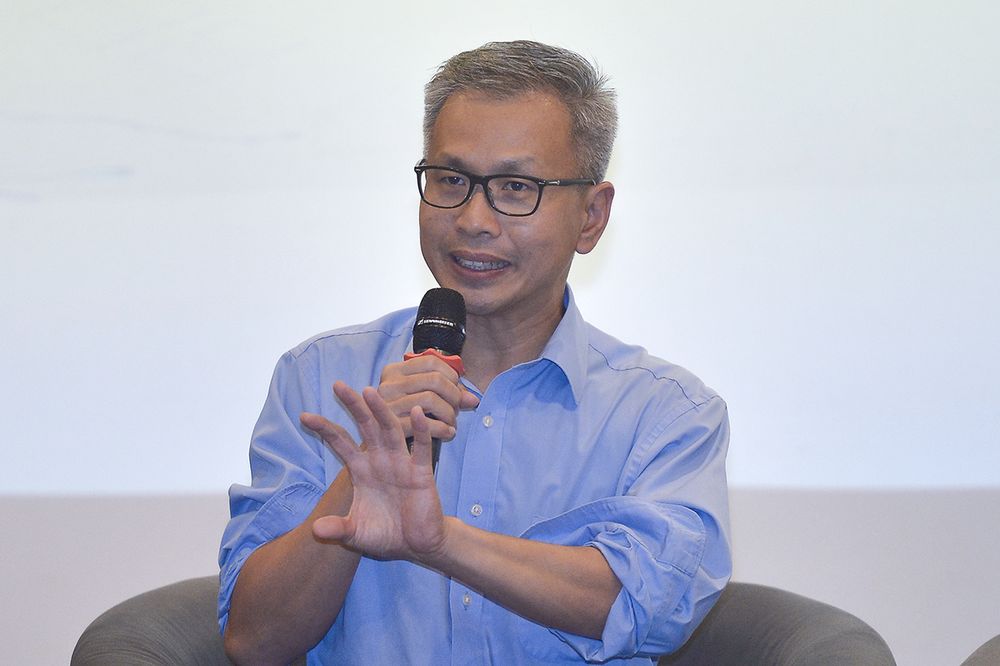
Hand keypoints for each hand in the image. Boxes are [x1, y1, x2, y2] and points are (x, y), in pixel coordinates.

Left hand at [300, 381, 448, 561]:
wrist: (416, 545)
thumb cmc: (386, 534)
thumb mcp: (356, 534)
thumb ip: (338, 528)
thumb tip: (315, 529)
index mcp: (361, 470)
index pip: (341, 443)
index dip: (324, 429)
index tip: (304, 415)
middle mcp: (380, 461)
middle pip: (365, 427)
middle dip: (353, 406)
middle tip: (338, 385)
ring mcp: (401, 464)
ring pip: (390, 430)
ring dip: (381, 411)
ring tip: (370, 392)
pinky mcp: (421, 473)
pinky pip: (421, 448)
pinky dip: (420, 430)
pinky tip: (415, 412)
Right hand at [377, 355, 478, 439]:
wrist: (377, 443)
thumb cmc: (401, 416)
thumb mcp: (417, 396)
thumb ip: (445, 393)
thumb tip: (472, 399)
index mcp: (394, 371)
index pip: (432, 361)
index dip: (451, 374)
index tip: (456, 388)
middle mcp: (389, 385)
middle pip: (434, 380)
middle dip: (453, 395)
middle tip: (456, 408)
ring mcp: (389, 404)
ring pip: (431, 399)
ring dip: (449, 413)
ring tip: (451, 422)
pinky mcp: (392, 426)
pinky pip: (425, 424)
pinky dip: (442, 428)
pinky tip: (447, 432)